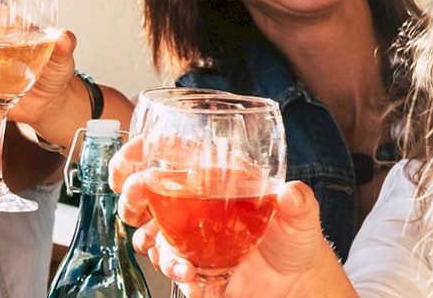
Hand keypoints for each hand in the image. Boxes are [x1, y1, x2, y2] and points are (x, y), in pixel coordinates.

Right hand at [111, 137, 337, 296]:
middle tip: (135, 204)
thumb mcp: (301, 218)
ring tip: (172, 257)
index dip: (147, 148)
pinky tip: (189, 274)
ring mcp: (188, 235)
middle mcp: (195, 206)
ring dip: (150, 241)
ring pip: (149, 231)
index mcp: (216, 180)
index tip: (135, 150)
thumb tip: (292, 193)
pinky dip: (173, 268)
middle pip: (146, 191)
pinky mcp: (188, 263)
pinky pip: (167, 263)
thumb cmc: (292, 241)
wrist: (291, 283)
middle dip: (132, 196)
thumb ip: (299, 204)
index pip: (174, 154)